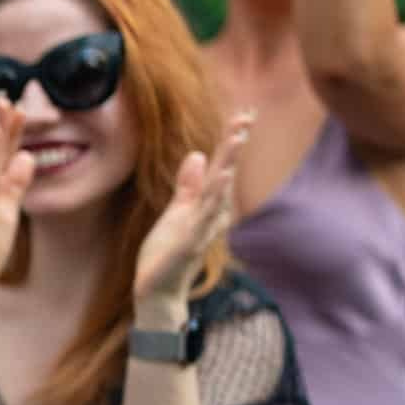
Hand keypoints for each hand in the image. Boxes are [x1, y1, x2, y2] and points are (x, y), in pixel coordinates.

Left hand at [134, 114, 252, 310]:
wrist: (158, 292)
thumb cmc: (168, 253)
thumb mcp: (176, 212)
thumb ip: (188, 186)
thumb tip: (198, 154)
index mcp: (208, 204)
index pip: (222, 166)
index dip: (231, 140)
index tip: (244, 113)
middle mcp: (212, 213)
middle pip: (226, 171)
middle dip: (235, 143)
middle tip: (246, 115)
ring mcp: (204, 228)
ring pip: (220, 190)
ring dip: (229, 163)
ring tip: (237, 137)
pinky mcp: (191, 242)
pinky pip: (205, 216)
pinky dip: (214, 196)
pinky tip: (222, 177)